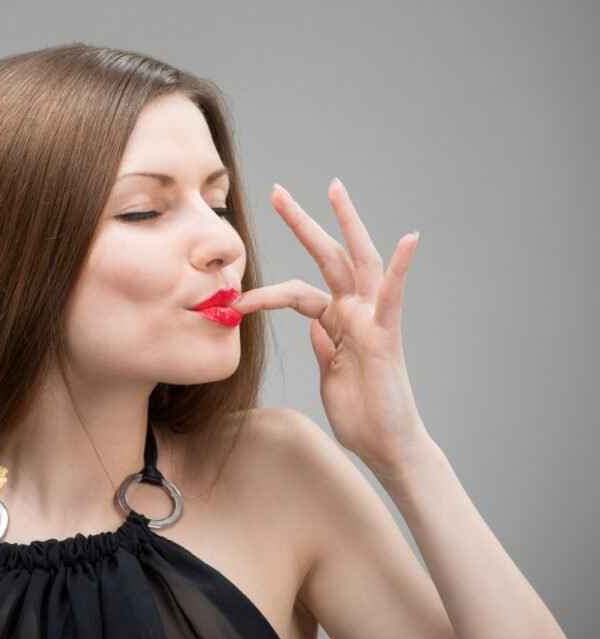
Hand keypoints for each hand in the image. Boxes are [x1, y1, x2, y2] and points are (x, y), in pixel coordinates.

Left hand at [232, 178, 428, 479]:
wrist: (384, 445)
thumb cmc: (361, 414)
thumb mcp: (329, 375)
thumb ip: (323, 346)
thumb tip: (312, 326)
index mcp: (335, 321)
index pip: (296, 290)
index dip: (265, 290)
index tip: (235, 297)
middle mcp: (354, 311)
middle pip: (325, 256)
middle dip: (301, 223)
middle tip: (277, 190)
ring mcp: (371, 318)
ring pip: (356, 260)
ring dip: (345, 223)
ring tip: (334, 189)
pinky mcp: (385, 335)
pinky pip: (393, 296)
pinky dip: (401, 268)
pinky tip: (408, 240)